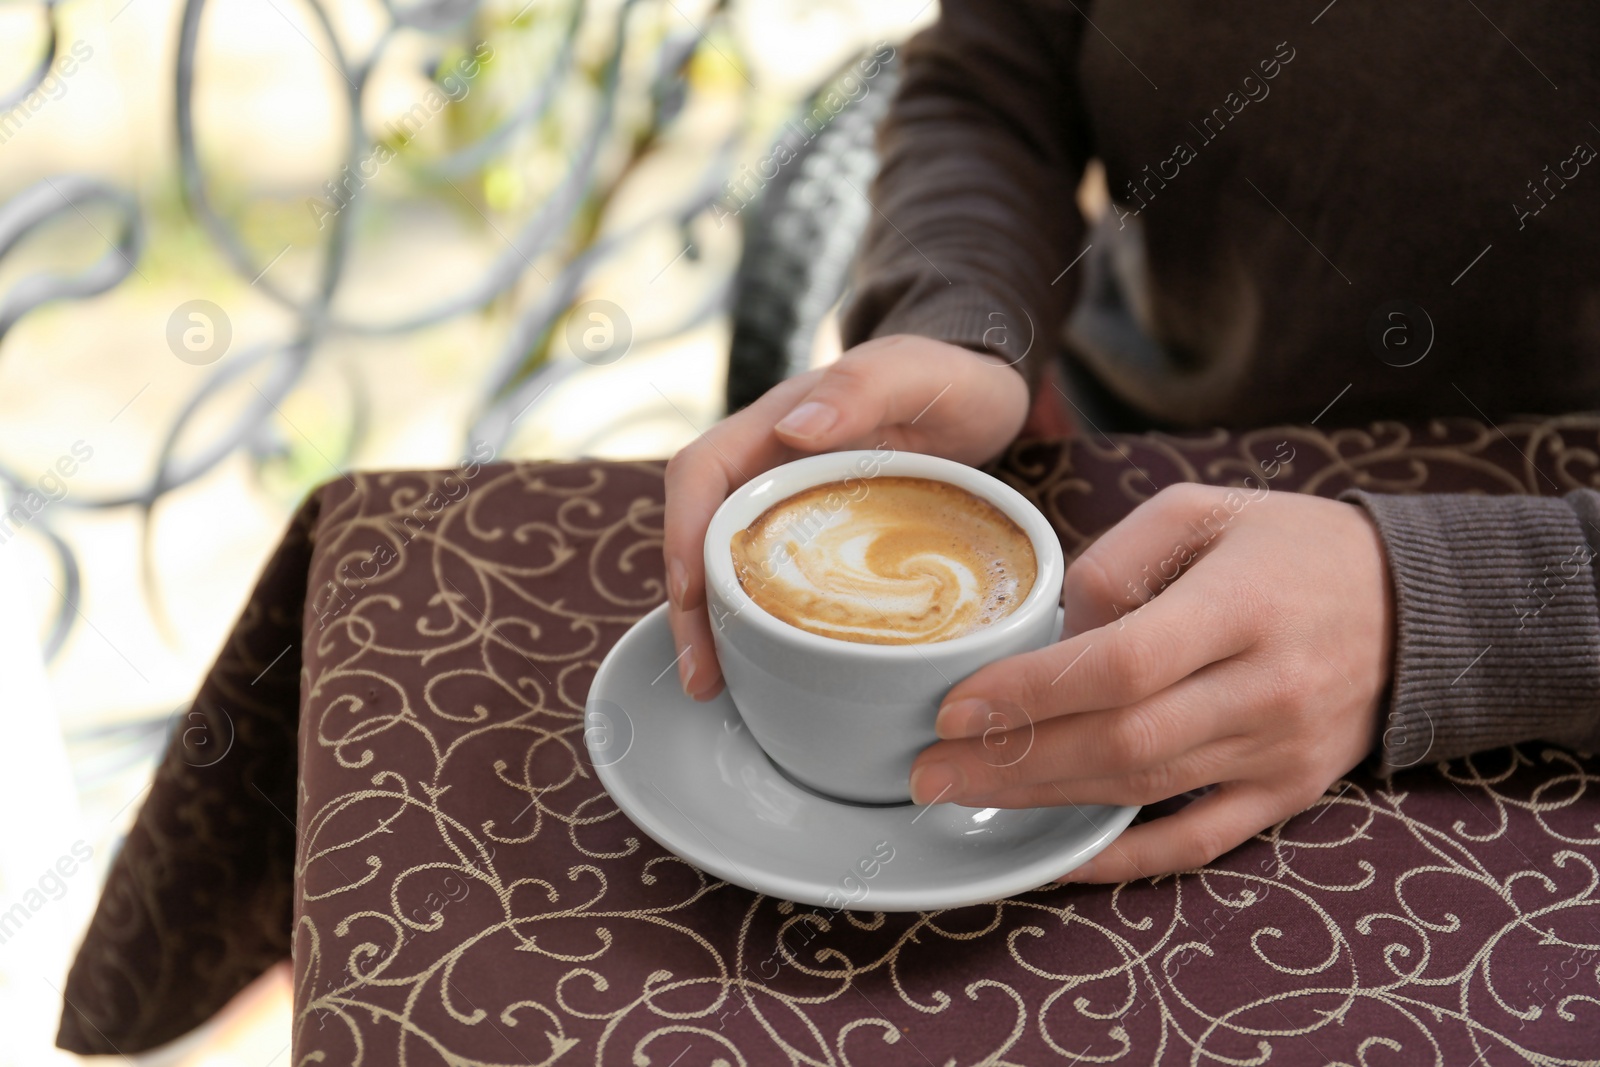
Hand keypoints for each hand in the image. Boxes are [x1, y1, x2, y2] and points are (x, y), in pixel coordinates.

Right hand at [663, 334, 1029, 698]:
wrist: (982, 399)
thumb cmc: (951, 380)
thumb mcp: (918, 374)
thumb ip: (862, 388)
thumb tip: (789, 430)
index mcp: (778, 422)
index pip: (701, 471)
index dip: (684, 530)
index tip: (691, 592)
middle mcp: (767, 466)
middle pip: (699, 532)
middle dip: (687, 603)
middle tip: (700, 676)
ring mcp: (786, 505)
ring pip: (725, 564)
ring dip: (711, 624)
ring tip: (713, 687)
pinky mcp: (810, 540)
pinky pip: (768, 581)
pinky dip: (757, 625)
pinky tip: (762, 670)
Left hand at [909, 482, 1394, 881]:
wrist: (1416, 605)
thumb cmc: (1291, 547)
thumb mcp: (1203, 512)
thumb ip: (1114, 563)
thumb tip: (1046, 637)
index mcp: (1242, 606)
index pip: (1121, 664)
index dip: (1029, 693)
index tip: (952, 705)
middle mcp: (1266, 688)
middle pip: (1121, 742)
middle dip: (1011, 762)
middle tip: (926, 768)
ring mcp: (1280, 752)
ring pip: (1145, 792)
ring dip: (1043, 802)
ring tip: (961, 795)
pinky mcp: (1288, 793)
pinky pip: (1196, 843)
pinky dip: (1121, 859)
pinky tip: (1053, 856)